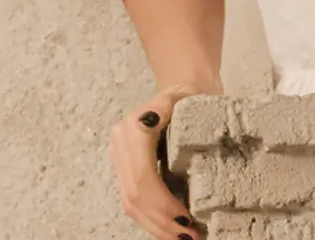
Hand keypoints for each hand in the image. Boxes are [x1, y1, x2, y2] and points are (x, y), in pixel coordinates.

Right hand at [108, 88, 206, 239]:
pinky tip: (171, 230)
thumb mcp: (192, 95)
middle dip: (162, 222)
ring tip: (183, 238)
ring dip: (156, 226)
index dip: (163, 205)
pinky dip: (152, 220)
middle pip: (135, 196)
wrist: (184, 89)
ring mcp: (120, 157)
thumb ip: (179, 104)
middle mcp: (120, 143)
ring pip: (131, 204)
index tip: (189, 220)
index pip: (143, 178)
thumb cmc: (194, 95)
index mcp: (134, 128)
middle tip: (191, 237)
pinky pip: (133, 202)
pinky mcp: (126, 169)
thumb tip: (166, 119)